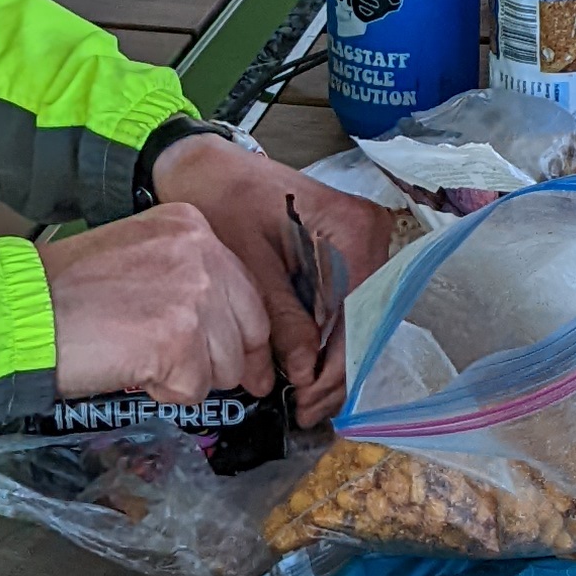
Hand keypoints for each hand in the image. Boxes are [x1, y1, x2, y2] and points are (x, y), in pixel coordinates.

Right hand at [43, 207, 275, 405]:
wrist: (21, 308)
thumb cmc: (64, 290)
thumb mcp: (136, 256)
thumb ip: (184, 277)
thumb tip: (226, 328)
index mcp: (191, 227)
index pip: (247, 290)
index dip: (244, 333)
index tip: (246, 361)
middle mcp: (201, 253)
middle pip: (248, 329)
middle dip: (224, 362)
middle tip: (191, 374)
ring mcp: (194, 295)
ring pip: (225, 365)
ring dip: (188, 377)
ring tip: (140, 360)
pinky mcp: (179, 340)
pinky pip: (194, 389)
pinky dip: (164, 392)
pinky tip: (131, 370)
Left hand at [146, 138, 395, 425]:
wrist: (205, 164)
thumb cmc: (222, 199)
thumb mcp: (249, 265)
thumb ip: (283, 319)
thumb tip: (306, 373)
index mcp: (353, 230)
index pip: (360, 316)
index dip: (336, 368)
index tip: (309, 401)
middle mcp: (370, 236)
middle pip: (365, 321)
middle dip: (335, 372)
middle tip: (306, 411)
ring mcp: (361, 243)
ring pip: (356, 318)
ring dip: (332, 361)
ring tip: (305, 399)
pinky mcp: (344, 252)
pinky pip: (343, 304)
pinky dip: (325, 337)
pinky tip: (307, 368)